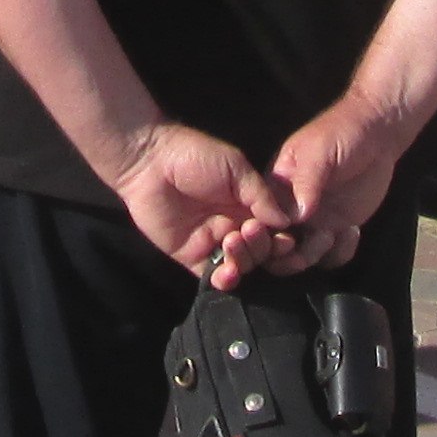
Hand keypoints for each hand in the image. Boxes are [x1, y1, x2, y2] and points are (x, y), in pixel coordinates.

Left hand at [110, 120, 295, 286]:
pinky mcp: (190, 256)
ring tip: (232, 241)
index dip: (280, 237)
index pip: (273, 230)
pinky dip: (225, 280)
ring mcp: (211, 242)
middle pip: (259, 250)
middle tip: (249, 230)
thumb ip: (260, 195)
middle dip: (261, 246)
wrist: (150, 162)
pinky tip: (228, 273)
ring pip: (240, 265)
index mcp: (247, 204)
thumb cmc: (195, 156)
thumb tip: (286, 222)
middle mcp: (233, 225)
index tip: (283, 236)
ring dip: (245, 260)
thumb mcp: (235, 168)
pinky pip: (212, 276)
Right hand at [267, 96, 407, 274]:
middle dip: (292, 254)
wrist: (377, 133)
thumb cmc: (341, 132)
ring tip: (337, 232)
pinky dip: (341, 252)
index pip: (261, 221)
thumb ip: (306, 181)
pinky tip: (352, 231)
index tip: (287, 239)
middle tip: (319, 239)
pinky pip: (332, 255)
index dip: (267, 237)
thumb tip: (296, 216)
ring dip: (318, 254)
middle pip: (277, 247)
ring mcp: (314, 222)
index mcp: (276, 189)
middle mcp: (290, 210)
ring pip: (304, 256)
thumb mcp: (319, 151)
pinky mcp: (337, 227)